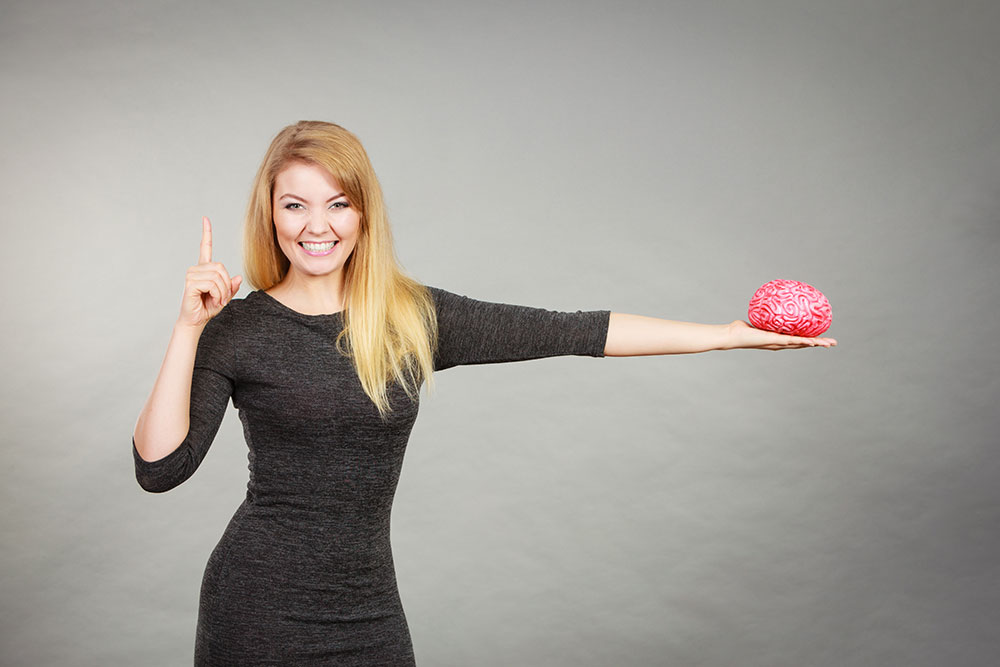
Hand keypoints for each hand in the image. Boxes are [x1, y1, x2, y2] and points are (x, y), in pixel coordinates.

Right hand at [177, 217, 242, 328]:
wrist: (196, 320)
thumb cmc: (208, 307)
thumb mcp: (225, 296)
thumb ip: (231, 287)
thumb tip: (237, 277)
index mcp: (204, 269)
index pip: (205, 247)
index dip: (206, 233)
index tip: (205, 219)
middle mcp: (196, 269)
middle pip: (221, 267)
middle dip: (227, 285)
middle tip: (223, 298)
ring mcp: (191, 275)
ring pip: (218, 276)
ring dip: (223, 292)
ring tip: (217, 300)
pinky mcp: (190, 283)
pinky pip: (213, 284)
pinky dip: (218, 294)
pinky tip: (213, 300)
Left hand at [723, 319, 837, 350]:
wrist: (733, 335)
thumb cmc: (740, 328)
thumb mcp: (757, 318)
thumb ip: (764, 313)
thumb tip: (769, 302)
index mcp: (778, 339)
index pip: (797, 340)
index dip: (810, 339)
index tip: (821, 337)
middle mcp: (780, 343)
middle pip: (804, 344)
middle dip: (819, 344)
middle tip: (832, 343)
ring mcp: (778, 343)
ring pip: (802, 344)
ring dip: (817, 344)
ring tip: (830, 343)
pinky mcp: (775, 341)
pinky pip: (793, 340)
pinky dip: (804, 341)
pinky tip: (815, 341)